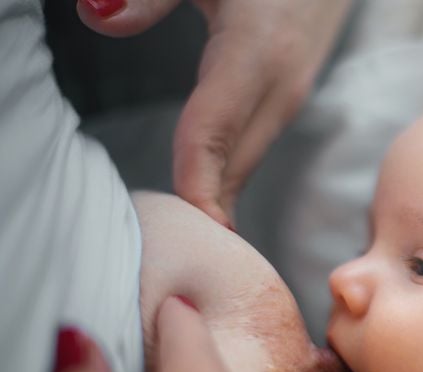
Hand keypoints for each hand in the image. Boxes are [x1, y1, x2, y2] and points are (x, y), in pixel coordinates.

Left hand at [77, 0, 351, 226]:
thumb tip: (97, 18)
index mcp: (258, 53)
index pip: (214, 136)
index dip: (198, 190)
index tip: (189, 238)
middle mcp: (281, 86)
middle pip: (234, 164)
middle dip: (207, 214)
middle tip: (177, 262)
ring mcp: (292, 93)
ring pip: (247, 161)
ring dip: (217, 199)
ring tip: (189, 242)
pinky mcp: (291, 94)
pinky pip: (255, 147)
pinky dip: (229, 175)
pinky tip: (210, 194)